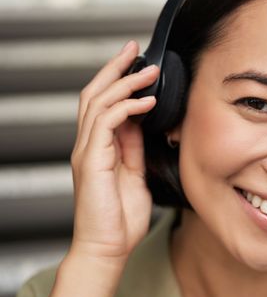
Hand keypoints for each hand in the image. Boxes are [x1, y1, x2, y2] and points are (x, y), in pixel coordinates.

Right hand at [69, 40, 158, 265]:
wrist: (108, 247)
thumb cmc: (120, 217)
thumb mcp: (135, 173)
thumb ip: (134, 147)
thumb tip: (142, 123)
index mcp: (99, 147)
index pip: (104, 103)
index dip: (118, 80)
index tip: (137, 63)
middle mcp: (89, 144)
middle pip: (95, 93)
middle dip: (115, 68)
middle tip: (133, 49)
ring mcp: (87, 151)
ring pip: (98, 102)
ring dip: (125, 83)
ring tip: (149, 72)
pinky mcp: (91, 160)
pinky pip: (107, 123)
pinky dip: (127, 108)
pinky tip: (147, 102)